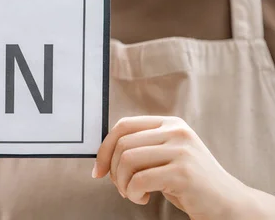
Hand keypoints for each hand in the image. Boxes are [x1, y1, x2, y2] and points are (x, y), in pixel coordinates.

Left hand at [92, 116, 250, 219]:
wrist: (228, 204)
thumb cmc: (189, 183)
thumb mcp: (165, 156)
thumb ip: (142, 147)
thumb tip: (103, 152)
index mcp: (170, 123)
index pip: (123, 125)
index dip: (104, 148)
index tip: (98, 170)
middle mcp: (176, 131)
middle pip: (123, 144)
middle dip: (113, 170)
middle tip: (121, 188)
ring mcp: (181, 150)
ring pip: (128, 160)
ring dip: (122, 183)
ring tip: (133, 194)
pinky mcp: (183, 172)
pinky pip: (140, 179)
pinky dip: (133, 192)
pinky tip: (144, 198)